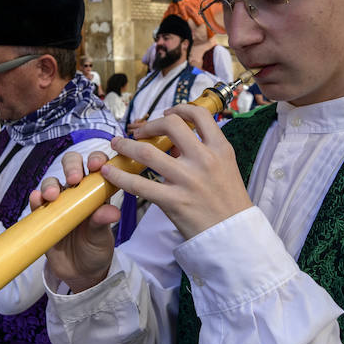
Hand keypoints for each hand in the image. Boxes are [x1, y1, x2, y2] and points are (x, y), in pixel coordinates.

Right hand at [34, 151, 119, 292]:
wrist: (80, 273)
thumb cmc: (96, 249)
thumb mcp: (102, 237)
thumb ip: (103, 222)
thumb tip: (112, 211)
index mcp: (97, 192)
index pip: (97, 167)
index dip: (96, 159)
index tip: (96, 165)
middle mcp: (78, 193)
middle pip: (72, 166)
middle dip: (71, 166)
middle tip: (73, 179)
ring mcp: (59, 203)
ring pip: (52, 183)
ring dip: (50, 185)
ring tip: (52, 196)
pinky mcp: (43, 216)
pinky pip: (36, 203)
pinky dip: (35, 198)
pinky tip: (36, 200)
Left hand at [101, 103, 251, 240]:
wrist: (234, 235)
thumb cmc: (229, 203)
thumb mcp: (226, 168)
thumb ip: (204, 152)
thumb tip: (176, 143)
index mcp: (221, 148)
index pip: (200, 114)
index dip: (180, 108)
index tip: (168, 112)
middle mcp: (205, 159)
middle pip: (171, 124)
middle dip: (149, 124)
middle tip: (140, 131)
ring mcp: (188, 180)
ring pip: (147, 152)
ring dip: (126, 145)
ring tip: (116, 144)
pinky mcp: (173, 201)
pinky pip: (138, 184)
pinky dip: (119, 176)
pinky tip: (109, 173)